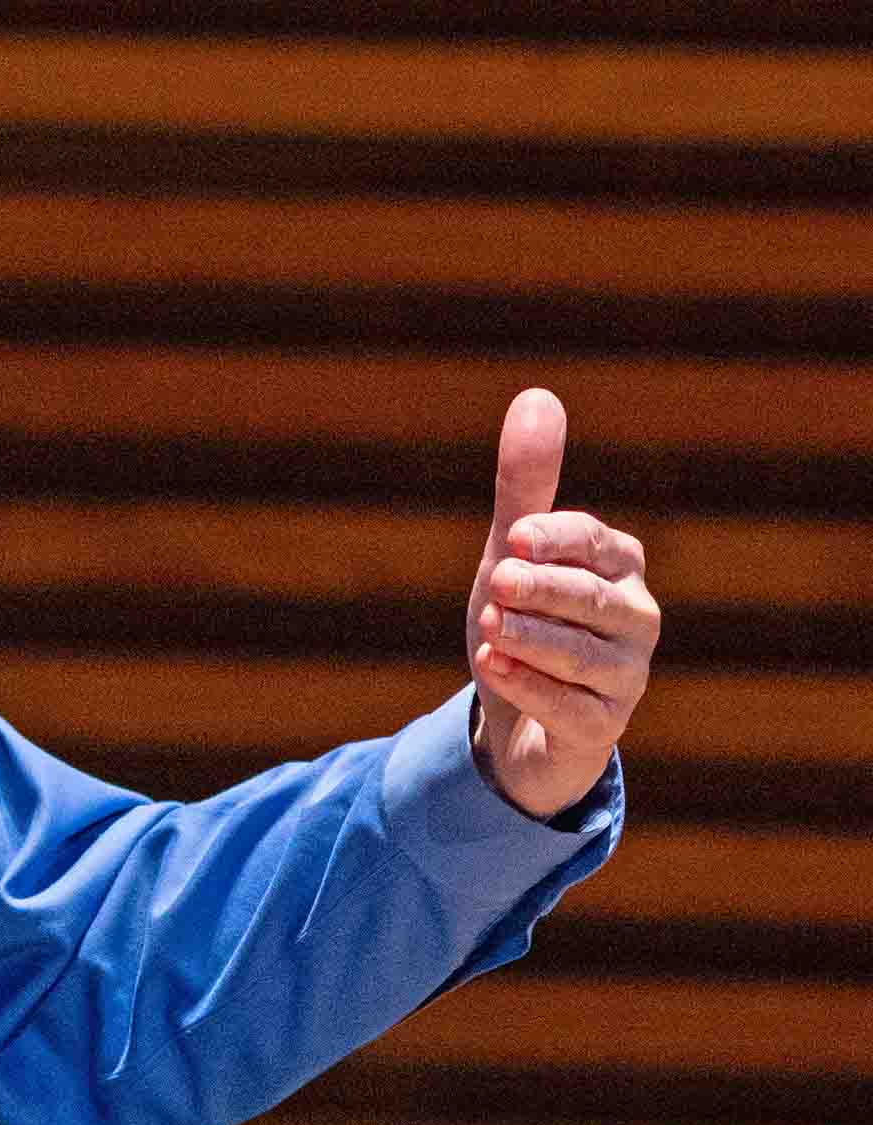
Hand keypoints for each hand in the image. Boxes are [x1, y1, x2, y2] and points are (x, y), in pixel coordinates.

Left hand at [465, 388, 660, 818]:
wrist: (521, 720)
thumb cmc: (525, 619)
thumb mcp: (513, 553)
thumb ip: (525, 485)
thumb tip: (537, 396)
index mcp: (619, 567)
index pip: (595, 542)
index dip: (556, 539)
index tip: (514, 538)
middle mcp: (635, 619)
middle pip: (593, 599)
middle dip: (544, 590)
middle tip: (497, 583)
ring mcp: (625, 677)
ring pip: (583, 655)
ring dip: (532, 640)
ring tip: (489, 628)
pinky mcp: (602, 728)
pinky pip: (572, 708)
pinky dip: (531, 688)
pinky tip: (495, 669)